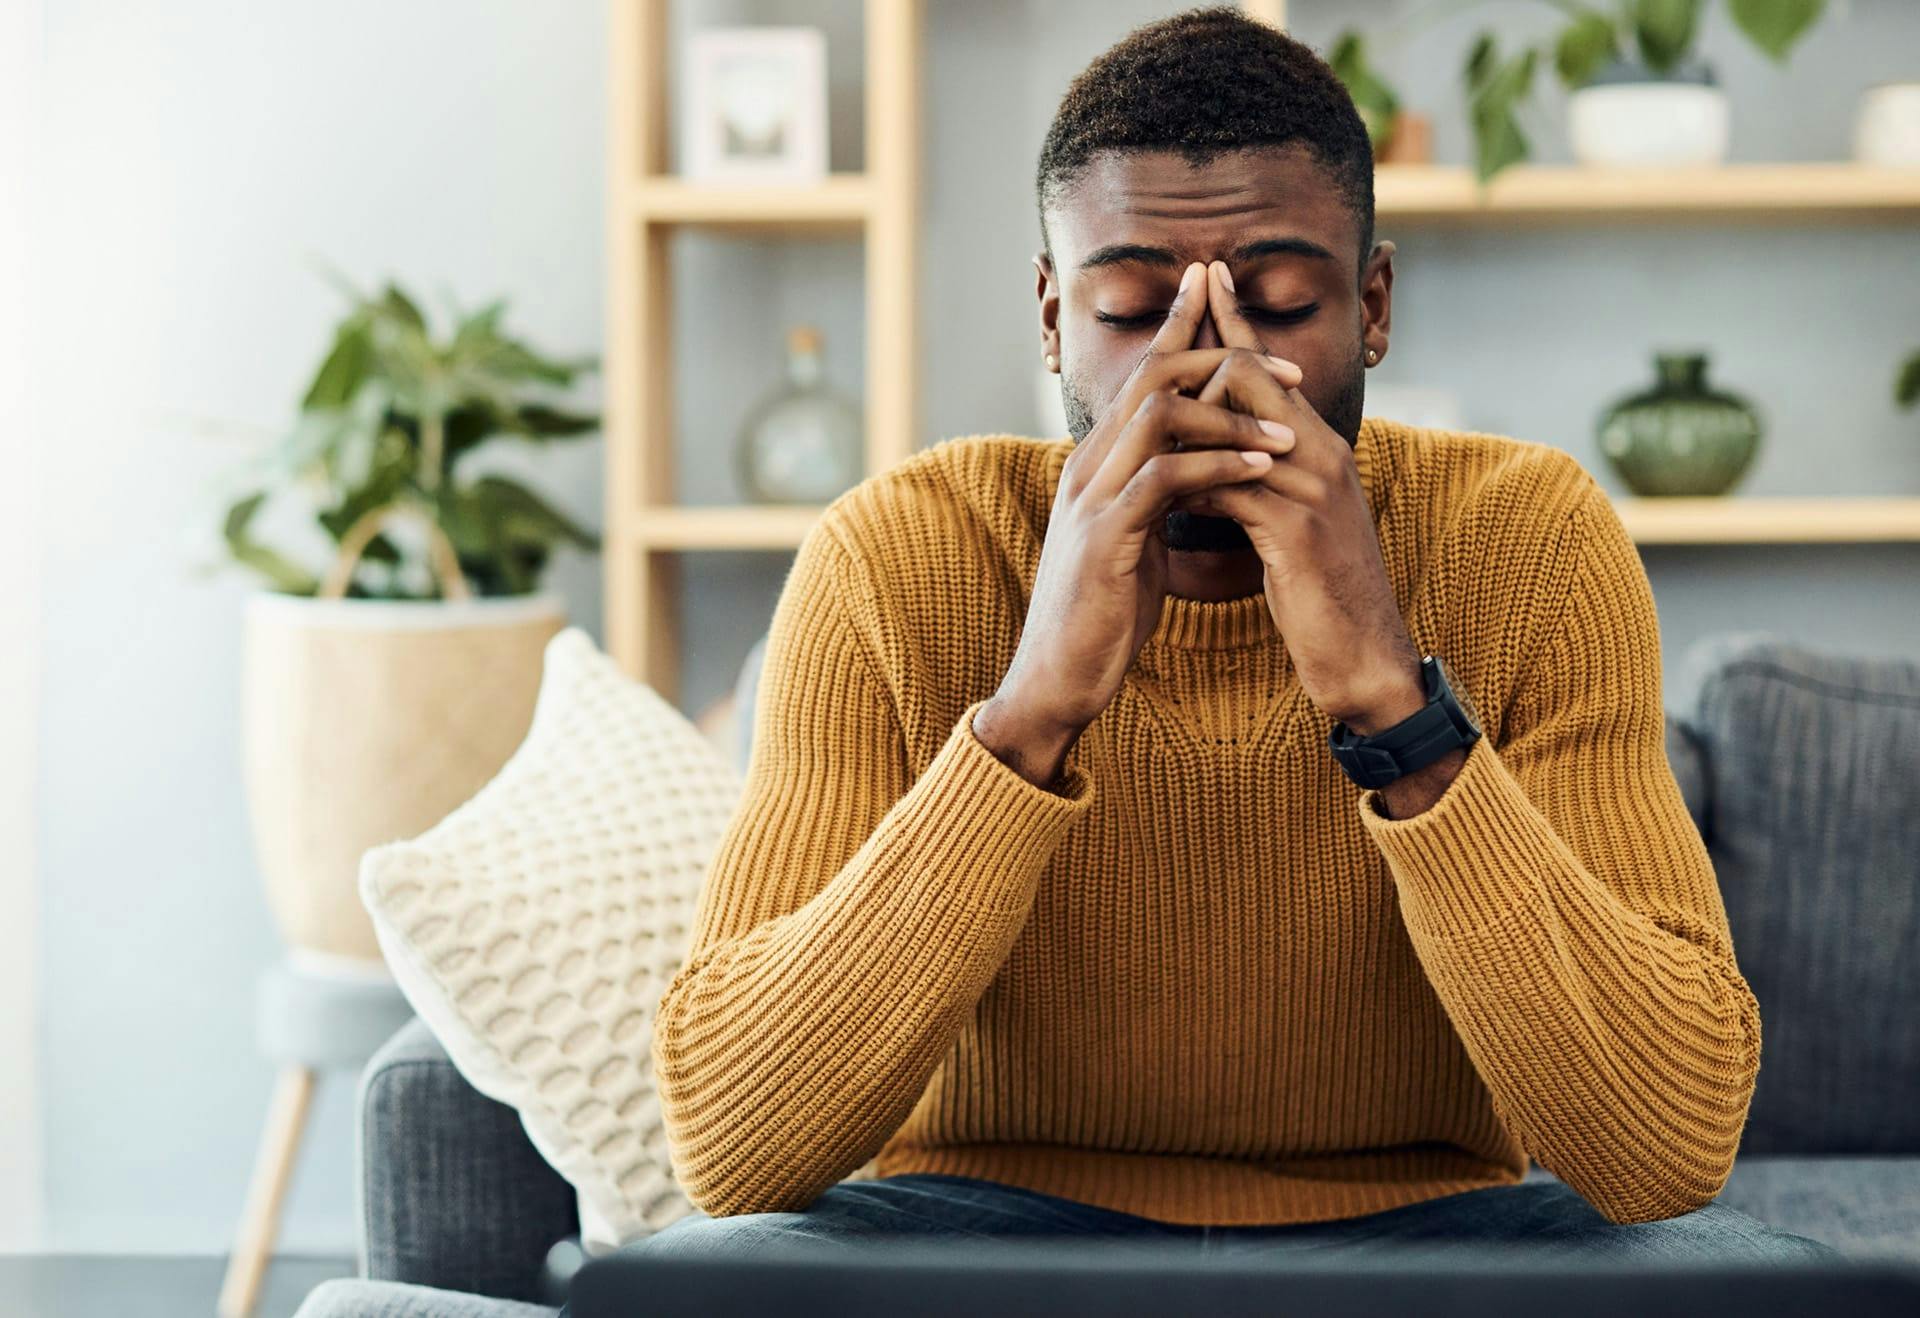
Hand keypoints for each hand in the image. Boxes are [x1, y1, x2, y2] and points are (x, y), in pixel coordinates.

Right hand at [975, 262, 1303, 787]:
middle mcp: (1088, 467)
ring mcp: (1091, 499)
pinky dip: (1218, 466)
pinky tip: (1260, 469)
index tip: (1224, 297)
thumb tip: (1192, 471)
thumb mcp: (1132, 540)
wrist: (1058, 678)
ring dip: (1230, 414)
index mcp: (1096, 463)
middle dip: (1219, 355)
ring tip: (1286, 430)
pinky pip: (1164, 478)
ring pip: (1158, 416)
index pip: (1141, 376)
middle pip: (1150, 375)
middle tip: (1286, 364)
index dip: (1182, 329)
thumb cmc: (1101, 616)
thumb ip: (1153, 498)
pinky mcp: (1104, 537)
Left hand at [1177, 259, 1424, 733]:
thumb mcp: (1291, 526)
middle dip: (1201, 356)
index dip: (1237, 322)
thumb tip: (1209, 460)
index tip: (1206, 277)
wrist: (1364, 657)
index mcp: (1320, 449)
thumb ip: (1261, 483)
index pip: (1273, 368)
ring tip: (1140, 419)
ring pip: (1236, 425)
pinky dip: (1192, 485)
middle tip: (1161, 343)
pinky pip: (1231, 488)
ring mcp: (1313, 489)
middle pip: (1253, 376)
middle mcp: (1323, 454)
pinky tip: (1162, 494)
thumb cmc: (1323, 594)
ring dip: (1183, 423)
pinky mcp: (1297, 532)